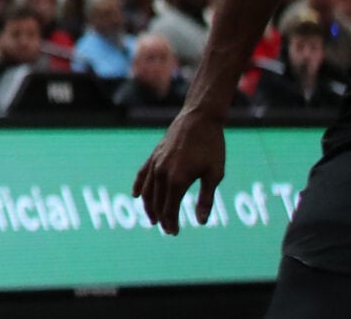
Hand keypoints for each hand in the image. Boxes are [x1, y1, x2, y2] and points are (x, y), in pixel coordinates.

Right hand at [133, 108, 225, 234]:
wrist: (199, 118)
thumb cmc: (212, 147)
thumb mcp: (214, 174)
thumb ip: (206, 199)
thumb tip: (201, 222)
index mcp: (177, 179)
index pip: (169, 208)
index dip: (171, 222)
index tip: (174, 233)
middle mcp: (162, 172)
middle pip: (157, 201)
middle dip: (161, 217)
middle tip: (167, 230)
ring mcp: (156, 162)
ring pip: (147, 190)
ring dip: (148, 206)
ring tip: (153, 218)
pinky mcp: (154, 154)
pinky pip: (142, 173)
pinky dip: (138, 186)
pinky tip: (135, 195)